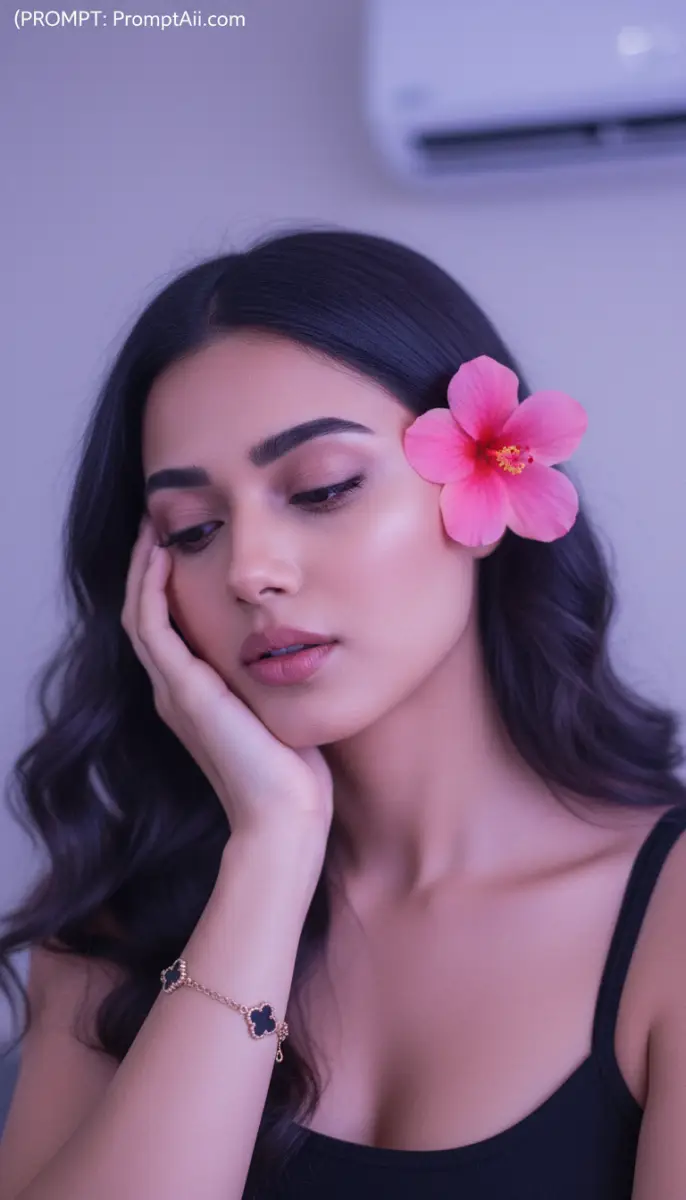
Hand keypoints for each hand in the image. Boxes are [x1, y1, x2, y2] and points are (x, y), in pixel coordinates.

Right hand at [121, 518, 333, 853]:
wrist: (285, 814)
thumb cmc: (294, 769)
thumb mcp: (280, 705)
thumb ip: (275, 673)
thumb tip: (302, 638)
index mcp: (193, 694)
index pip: (165, 626)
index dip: (164, 583)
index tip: (179, 542)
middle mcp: (174, 690)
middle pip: (144, 614)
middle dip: (146, 567)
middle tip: (155, 523)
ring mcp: (173, 691)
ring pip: (139, 614)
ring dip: (141, 568)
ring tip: (151, 528)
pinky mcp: (183, 691)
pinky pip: (152, 626)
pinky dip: (150, 588)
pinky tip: (161, 555)